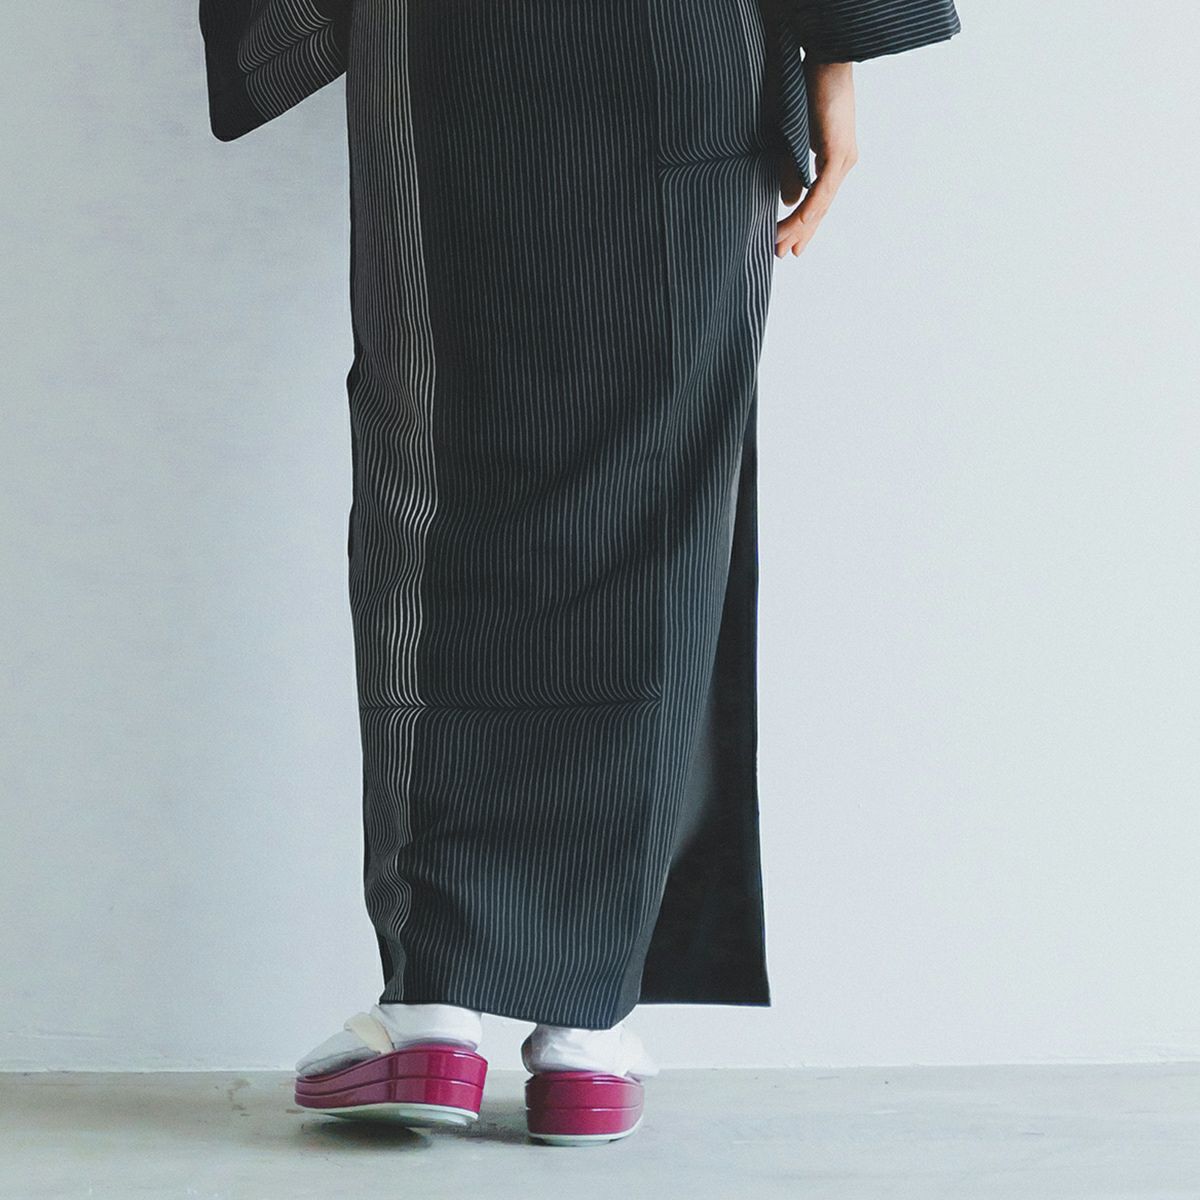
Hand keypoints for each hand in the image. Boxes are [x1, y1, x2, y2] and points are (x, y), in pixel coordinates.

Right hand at [775, 60, 858, 257]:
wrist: (824, 58)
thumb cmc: (806, 89)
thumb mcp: (791, 137)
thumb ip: (790, 169)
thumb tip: (790, 200)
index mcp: (833, 158)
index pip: (816, 200)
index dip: (801, 224)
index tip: (787, 243)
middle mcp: (842, 162)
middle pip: (819, 208)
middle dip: (800, 234)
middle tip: (782, 255)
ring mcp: (843, 158)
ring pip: (821, 204)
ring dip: (800, 227)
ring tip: (781, 246)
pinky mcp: (839, 151)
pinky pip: (823, 188)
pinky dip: (810, 208)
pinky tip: (799, 225)